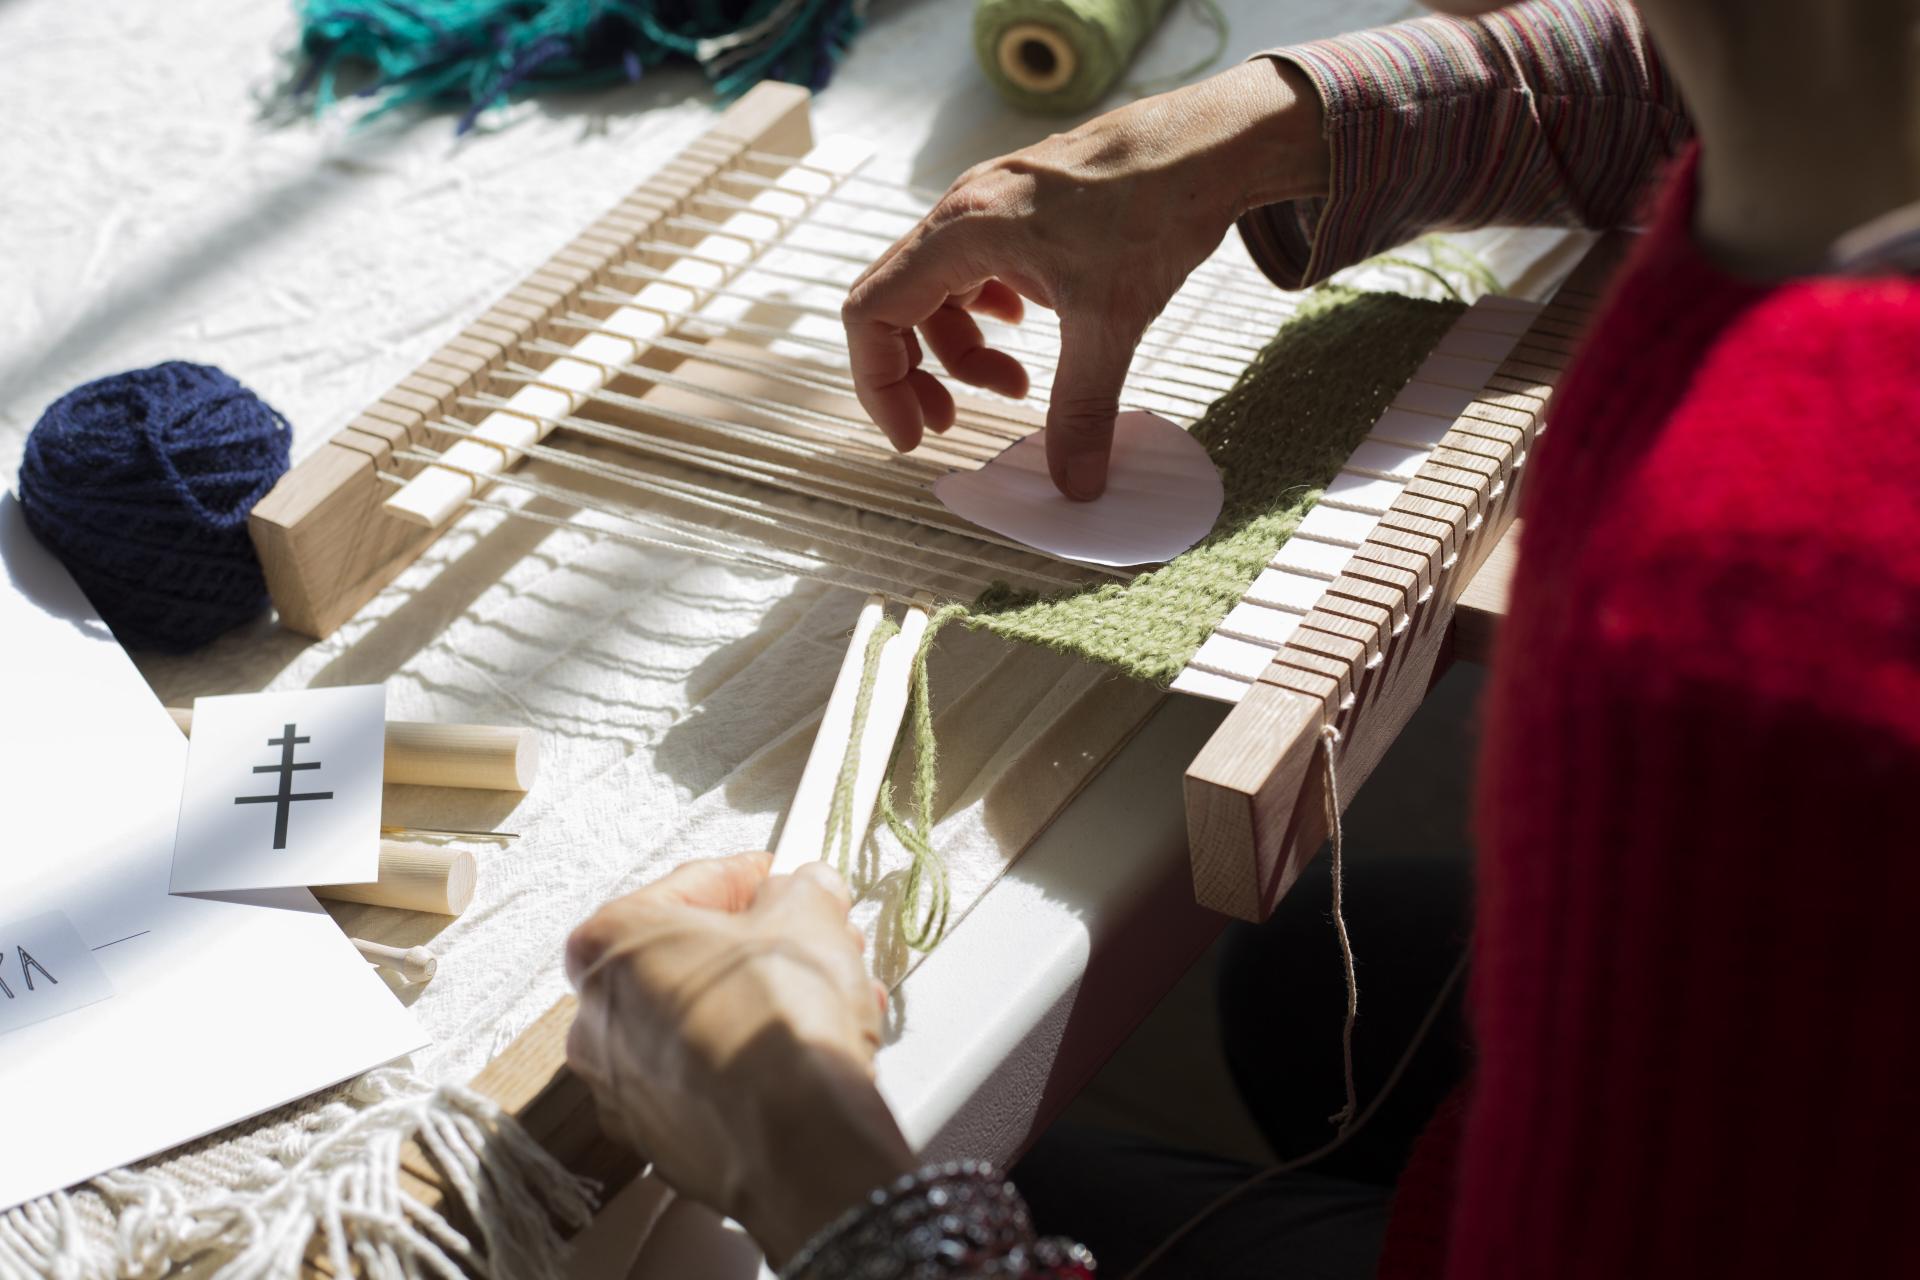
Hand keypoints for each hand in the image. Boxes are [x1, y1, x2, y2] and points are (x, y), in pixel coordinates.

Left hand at [565, 853, 913, 1264]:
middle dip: (760, 949)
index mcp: (611, 944)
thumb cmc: (781, 1013)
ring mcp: (621, 1089)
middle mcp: (597, 1018)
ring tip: (828, 1001)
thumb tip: (804, 889)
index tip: (780, 878)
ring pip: (703, 1024)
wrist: (796, 1136)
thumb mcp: (807, 911)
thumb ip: (801, 888)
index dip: (748, 878)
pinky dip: (750, 1063)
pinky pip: (708, 1083)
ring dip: (761, 1005)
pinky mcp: (659, 1141)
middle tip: (813, 941)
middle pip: (691, 961)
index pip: (687, 887)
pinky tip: (804, 1054)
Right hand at [842, 58, 1326, 499]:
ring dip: (965, 351)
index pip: (872, 312)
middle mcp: (961, 214)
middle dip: (917, 375)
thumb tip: (1076, 487)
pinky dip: (988, 316)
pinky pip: (973, 272)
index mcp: (962, 232)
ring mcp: (987, 208)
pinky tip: (1031, 333)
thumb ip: (1084, 408)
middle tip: (950, 425)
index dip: (880, 384)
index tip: (914, 437)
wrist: (1208, 143)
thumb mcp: (1113, 320)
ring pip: (939, 294)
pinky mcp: (1017, 211)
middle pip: (896, 306)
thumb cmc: (1157, 205)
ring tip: (1020, 388)